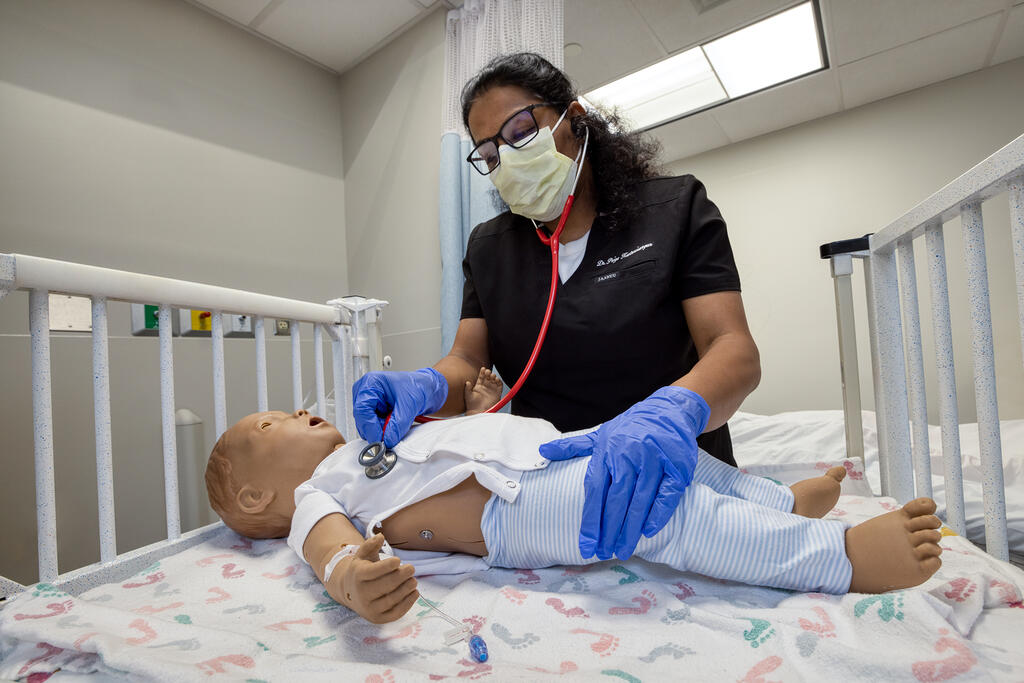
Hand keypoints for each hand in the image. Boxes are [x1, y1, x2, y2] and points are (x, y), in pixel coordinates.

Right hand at [328, 534, 418, 623]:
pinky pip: (395, 613)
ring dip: (406, 589)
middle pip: (385, 586)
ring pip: (392, 600)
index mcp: (358, 576)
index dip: (387, 566)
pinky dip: (408, 603)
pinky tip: (414, 593)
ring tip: (413, 580)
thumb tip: (381, 536)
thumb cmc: (361, 571)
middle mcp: (361, 594)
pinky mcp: (378, 618)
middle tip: (411, 568)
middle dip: (401, 576)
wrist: (350, 593)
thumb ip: (370, 544)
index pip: (373, 572)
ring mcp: (369, 608)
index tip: (398, 560)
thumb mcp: (362, 555)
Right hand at [352, 368, 447, 447]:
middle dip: (377, 430)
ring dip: (381, 430)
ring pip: (366, 425)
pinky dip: (383, 429)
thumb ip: (398, 424)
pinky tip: (394, 423)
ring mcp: (367, 401)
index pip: (362, 410)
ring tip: (397, 422)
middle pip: (362, 419)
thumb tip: (387, 440)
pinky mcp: (372, 410)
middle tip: (393, 434)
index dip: (370, 428)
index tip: (380, 441)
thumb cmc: (418, 387)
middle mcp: (365, 391)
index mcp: (371, 383)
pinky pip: (372, 426)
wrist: (426, 389)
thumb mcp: (410, 405)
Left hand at [539, 386, 709, 560]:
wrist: (670, 409)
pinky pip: (667, 493)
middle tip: (603, 553)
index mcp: (608, 451)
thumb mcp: (601, 434)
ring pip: (641, 499)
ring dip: (631, 528)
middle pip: (617, 499)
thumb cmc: (631, 428)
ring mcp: (655, 460)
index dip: (591, 519)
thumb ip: (573, 447)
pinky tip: (648, 530)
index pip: (596, 490)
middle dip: (609, 529)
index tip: (586, 544)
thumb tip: (543, 451)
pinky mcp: (677, 465)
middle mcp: (629, 455)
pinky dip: (659, 512)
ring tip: (623, 549)